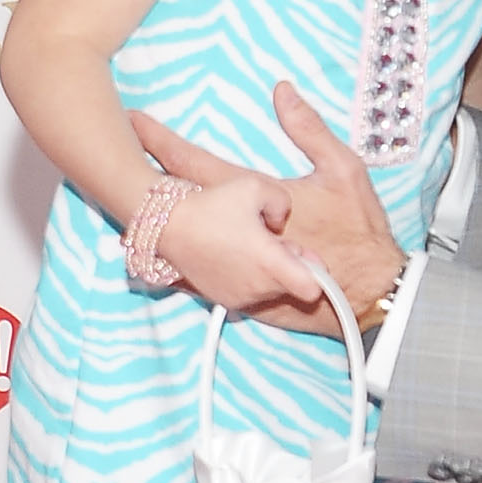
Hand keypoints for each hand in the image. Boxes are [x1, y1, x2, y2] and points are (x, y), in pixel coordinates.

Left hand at [132, 86, 405, 333]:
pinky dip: (170, 256)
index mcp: (253, 195)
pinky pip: (190, 274)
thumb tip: (281, 90)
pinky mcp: (234, 292)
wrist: (367, 293)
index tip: (133, 121)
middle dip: (143, 174)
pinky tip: (154, 246)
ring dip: (151, 217)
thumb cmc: (358, 230)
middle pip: (175, 198)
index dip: (160, 140)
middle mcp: (231, 231)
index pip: (194, 162)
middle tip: (112, 151)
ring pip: (176, 240)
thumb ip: (309, 129)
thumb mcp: (343, 170)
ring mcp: (228, 265)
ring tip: (122, 197)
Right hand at [138, 166, 333, 325]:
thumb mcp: (257, 185)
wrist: (165, 224)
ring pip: (271, 288)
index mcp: (270, 263)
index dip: (316, 272)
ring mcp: (239, 296)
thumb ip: (283, 202)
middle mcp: (257, 287)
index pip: (313, 288)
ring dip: (268, 270)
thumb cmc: (213, 204)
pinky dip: (249, 276)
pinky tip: (234, 253)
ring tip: (248, 243)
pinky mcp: (222, 298)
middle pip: (293, 284)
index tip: (308, 257)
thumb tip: (282, 219)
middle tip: (272, 238)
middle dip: (290, 263)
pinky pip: (249, 290)